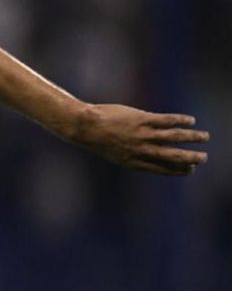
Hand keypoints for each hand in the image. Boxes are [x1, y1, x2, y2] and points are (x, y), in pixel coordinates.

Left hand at [68, 104, 208, 175]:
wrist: (84, 127)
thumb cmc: (97, 139)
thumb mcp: (115, 153)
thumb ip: (131, 155)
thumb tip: (146, 154)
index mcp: (133, 162)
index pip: (161, 169)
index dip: (177, 170)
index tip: (190, 170)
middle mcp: (141, 150)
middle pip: (172, 156)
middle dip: (190, 158)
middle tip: (203, 158)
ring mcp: (142, 135)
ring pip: (173, 137)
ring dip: (192, 137)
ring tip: (205, 137)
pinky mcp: (141, 119)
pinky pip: (166, 120)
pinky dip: (181, 120)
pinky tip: (191, 120)